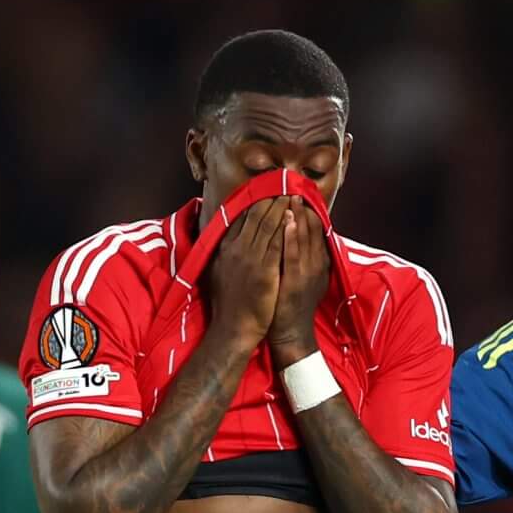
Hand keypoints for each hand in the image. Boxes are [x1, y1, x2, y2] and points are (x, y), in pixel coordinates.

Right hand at [203, 199, 285, 352]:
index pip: (240, 216)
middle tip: (283, 183)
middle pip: (255, 214)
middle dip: (270, 197)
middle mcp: (235, 248)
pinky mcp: (264, 269)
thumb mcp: (217, 272)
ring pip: (268, 224)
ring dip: (281, 206)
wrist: (233, 329)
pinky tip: (295, 217)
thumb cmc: (227, 304)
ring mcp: (250, 258)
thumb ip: (223, 253)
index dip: (254, 201)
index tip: (265, 189)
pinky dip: (286, 227)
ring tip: (292, 193)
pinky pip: (278, 241)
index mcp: (224, 248)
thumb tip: (225, 237)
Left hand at [268, 202, 329, 363]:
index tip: (298, 192)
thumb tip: (292, 236)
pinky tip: (288, 221)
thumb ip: (299, 258)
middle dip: (302, 206)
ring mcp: (307, 273)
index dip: (307, 210)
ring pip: (304, 237)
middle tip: (293, 185)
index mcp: (317, 262)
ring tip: (292, 195)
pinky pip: (293, 254)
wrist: (290, 335)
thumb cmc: (289, 305)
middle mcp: (316, 265)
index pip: (314, 230)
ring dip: (298, 214)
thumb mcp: (299, 277)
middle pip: (311, 229)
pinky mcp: (295, 282)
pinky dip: (292, 236)